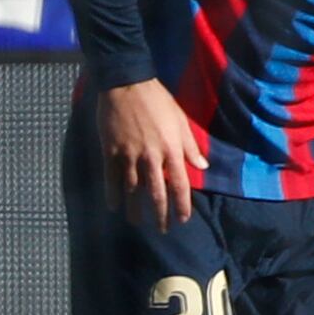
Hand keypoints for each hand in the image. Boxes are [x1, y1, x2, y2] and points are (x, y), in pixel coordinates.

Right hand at [100, 78, 206, 227]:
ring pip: (132, 189)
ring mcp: (129, 155)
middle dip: (160, 214)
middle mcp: (151, 157)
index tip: (182, 220)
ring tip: (136, 223)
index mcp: (172, 150)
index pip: (179, 185)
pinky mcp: (111, 151)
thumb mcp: (180, 121)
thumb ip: (191, 147)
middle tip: (161, 229)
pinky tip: (113, 207)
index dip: (181, 206)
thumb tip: (203, 167)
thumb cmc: (158, 101)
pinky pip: (111, 178)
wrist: (127, 85)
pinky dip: (112, 194)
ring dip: (135, 209)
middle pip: (156, 193)